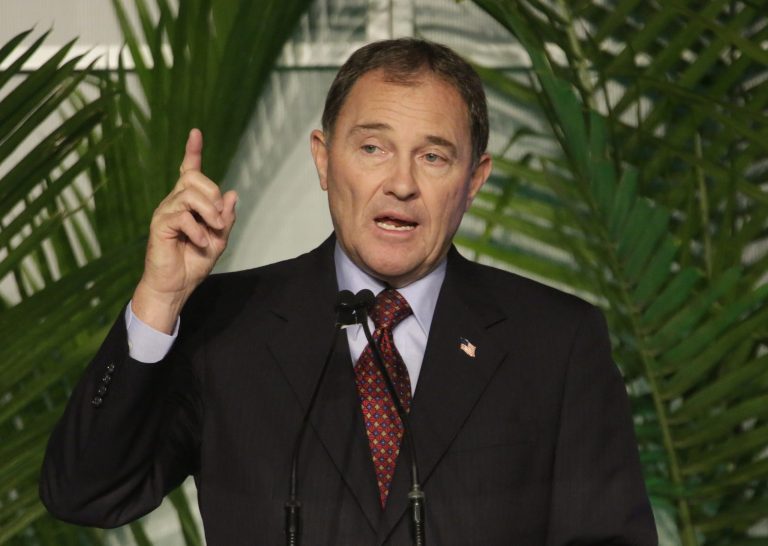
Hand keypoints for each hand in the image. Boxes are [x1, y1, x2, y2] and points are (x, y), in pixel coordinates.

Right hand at [131, 129, 236, 332]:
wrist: (176, 286)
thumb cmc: (194, 263)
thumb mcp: (219, 239)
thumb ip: (225, 218)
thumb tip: (233, 194)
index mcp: (188, 202)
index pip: (188, 171)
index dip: (192, 151)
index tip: (196, 132)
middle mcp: (174, 202)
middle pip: (194, 178)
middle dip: (213, 194)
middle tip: (220, 218)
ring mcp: (165, 212)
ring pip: (189, 194)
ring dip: (209, 211)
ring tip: (213, 231)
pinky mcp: (159, 225)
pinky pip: (181, 215)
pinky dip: (197, 229)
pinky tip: (201, 242)